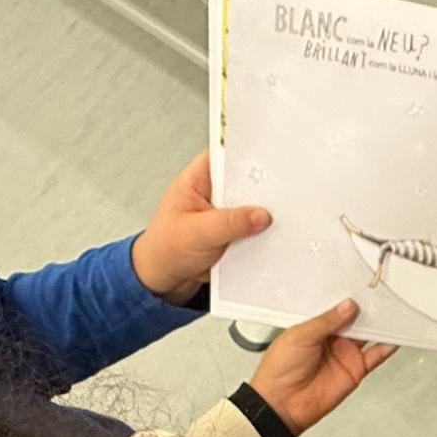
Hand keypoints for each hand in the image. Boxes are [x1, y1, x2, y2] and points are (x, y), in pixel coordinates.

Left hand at [130, 150, 270, 304]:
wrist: (165, 279)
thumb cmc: (164, 250)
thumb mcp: (196, 233)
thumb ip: (229, 223)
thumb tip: (259, 215)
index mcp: (198, 178)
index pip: (228, 157)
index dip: (249, 160)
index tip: (270, 168)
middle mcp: (213, 192)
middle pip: (245, 183)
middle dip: (259, 194)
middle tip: (272, 204)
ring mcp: (224, 212)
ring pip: (251, 208)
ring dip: (258, 219)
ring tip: (265, 227)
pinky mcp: (232, 231)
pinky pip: (251, 230)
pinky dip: (257, 236)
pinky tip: (261, 242)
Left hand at [249, 299, 396, 435]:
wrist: (282, 404)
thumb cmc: (279, 370)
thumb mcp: (300, 335)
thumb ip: (326, 321)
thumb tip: (347, 306)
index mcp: (315, 327)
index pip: (336, 308)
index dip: (347, 299)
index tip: (360, 288)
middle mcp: (332, 339)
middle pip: (356, 320)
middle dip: (367, 309)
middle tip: (378, 296)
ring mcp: (345, 354)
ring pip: (368, 335)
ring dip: (380, 325)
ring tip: (391, 312)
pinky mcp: (355, 370)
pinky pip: (376, 356)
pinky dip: (387, 347)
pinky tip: (394, 337)